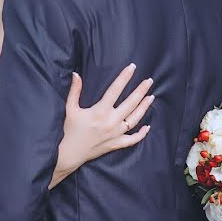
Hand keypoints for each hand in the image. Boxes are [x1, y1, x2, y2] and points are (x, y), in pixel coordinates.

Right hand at [50, 64, 153, 186]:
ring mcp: (116, 133)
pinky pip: (133, 139)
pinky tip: (147, 127)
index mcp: (100, 111)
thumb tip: (75, 74)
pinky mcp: (117, 144)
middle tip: (149, 81)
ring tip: (151, 97)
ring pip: (135, 119)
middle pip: (131, 103)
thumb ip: (74, 91)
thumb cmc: (70, 129)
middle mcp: (111, 121)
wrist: (70, 153)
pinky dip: (141, 134)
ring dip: (144, 107)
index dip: (124, 77)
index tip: (132, 67)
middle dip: (141, 90)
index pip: (115, 89)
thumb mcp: (71, 108)